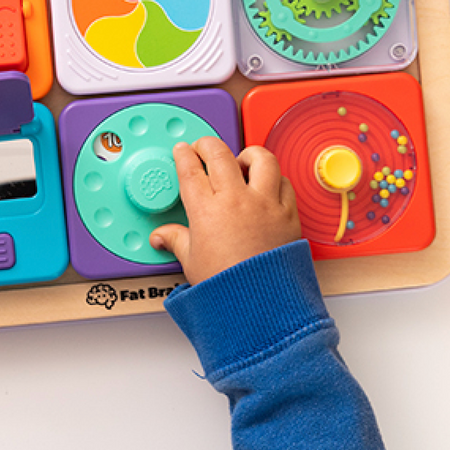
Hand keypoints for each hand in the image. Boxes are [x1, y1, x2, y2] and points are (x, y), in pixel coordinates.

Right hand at [150, 138, 301, 284]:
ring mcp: (264, 204)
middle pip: (219, 153)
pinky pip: (285, 183)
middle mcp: (235, 200)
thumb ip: (176, 241)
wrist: (261, 305)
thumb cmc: (227, 287)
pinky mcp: (288, 213)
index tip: (183, 151)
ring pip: (261, 158)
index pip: (190, 169)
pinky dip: (276, 180)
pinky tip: (268, 186)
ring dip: (248, 155)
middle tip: (204, 147)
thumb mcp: (192, 262)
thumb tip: (162, 237)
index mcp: (206, 210)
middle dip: (207, 144)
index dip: (184, 154)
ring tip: (241, 160)